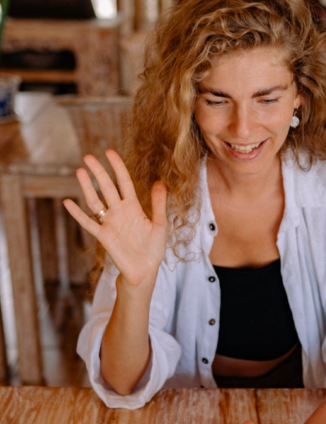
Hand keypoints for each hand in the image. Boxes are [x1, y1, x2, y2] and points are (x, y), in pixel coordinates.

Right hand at [63, 150, 167, 287]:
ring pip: (95, 201)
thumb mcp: (160, 224)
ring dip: (87, 187)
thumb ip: (158, 204)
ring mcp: (110, 223)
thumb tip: (160, 182)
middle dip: (98, 172)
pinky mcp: (104, 237)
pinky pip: (88, 223)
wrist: (145, 271)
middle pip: (107, 188)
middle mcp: (120, 212)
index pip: (124, 182)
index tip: (109, 152)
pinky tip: (68, 202)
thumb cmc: (153, 249)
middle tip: (88, 157)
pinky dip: (78, 214)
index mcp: (134, 207)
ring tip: (79, 171)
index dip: (117, 167)